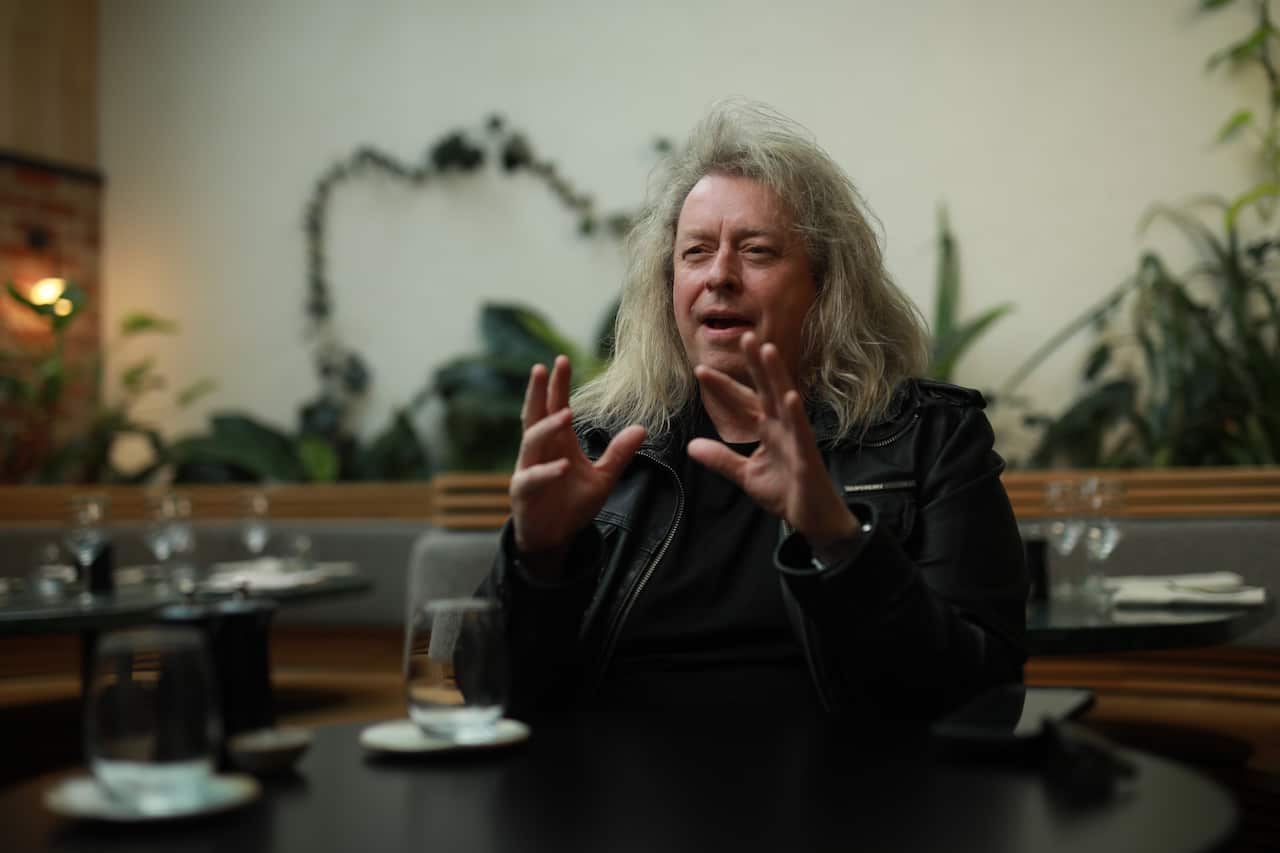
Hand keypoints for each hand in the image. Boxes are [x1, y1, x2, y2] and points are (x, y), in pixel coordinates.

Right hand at [509, 355, 645, 565]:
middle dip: (539, 392)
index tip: (562, 360)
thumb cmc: (573, 505)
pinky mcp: (523, 493)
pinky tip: (562, 465)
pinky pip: (532, 478)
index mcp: (558, 443)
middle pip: (535, 415)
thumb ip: (618, 454)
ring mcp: (528, 470)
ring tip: (566, 414)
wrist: (554, 538)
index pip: (556, 408)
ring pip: (531, 442)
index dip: (558, 386)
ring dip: (548, 427)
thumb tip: (643, 428)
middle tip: (544, 368)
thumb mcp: (603, 478)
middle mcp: (540, 451)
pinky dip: (546, 472)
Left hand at [687, 333, 856, 550]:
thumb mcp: (745, 475)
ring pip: (785, 400)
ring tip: (767, 351)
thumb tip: (691, 446)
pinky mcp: (807, 454)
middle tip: (744, 336)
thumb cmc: (786, 492)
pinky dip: (796, 413)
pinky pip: (801, 431)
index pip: (743, 402)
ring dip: (776, 375)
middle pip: (766, 389)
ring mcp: (796, 437)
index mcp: (768, 429)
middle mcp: (782, 426)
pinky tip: (789, 396)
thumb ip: (721, 459)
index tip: (700, 370)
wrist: (812, 518)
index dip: (723, 387)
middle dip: (755, 363)